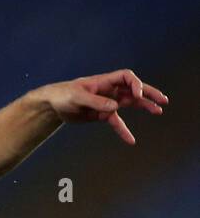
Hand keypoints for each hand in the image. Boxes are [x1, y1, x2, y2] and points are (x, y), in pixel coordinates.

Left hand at [45, 69, 167, 145]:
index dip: (135, 84)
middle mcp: (109, 90)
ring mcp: (107, 102)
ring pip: (130, 103)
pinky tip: (131, 140)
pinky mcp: (103, 115)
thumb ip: (96, 102)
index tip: (137, 95)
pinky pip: (117, 122)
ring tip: (158, 110)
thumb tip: (114, 107)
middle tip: (163, 100)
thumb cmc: (64, 95)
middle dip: (149, 93)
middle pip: (134, 89)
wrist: (54, 105)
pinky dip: (123, 130)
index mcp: (104, 81)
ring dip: (144, 106)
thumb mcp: (78, 97)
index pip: (126, 77)